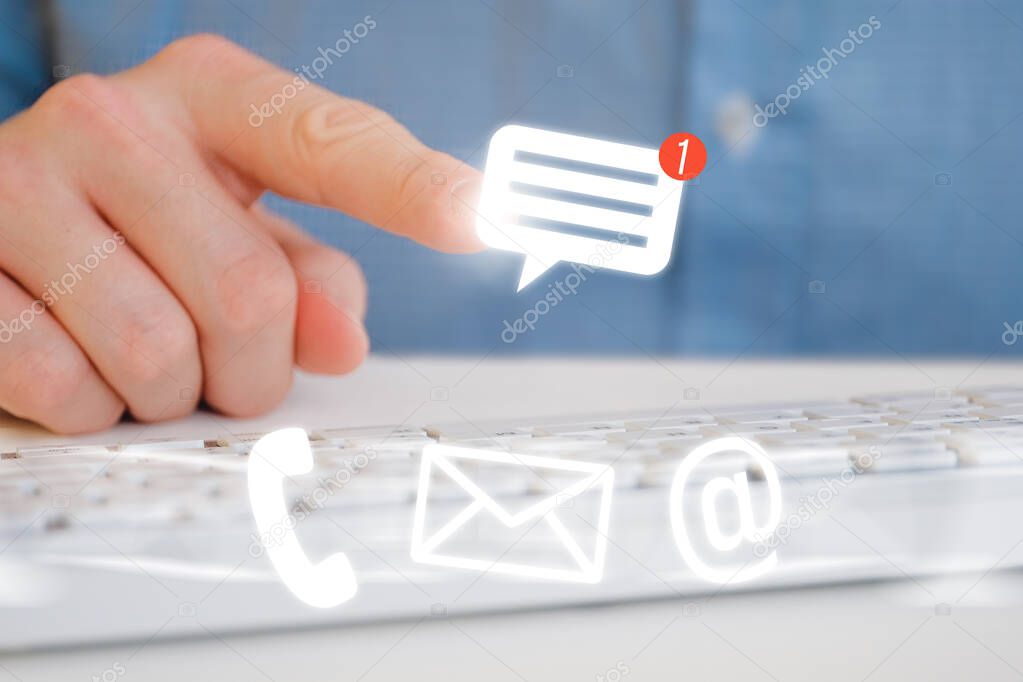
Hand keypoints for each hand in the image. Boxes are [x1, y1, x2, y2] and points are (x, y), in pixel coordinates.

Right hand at [0, 34, 481, 432]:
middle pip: (250, 296)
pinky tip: (80, 360)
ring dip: (175, 392)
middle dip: (253, 368)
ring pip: (158, 353)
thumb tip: (343, 342)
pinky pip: (67, 386)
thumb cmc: (141, 220)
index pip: (331, 142)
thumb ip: (309, 277)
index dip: (412, 186)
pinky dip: (94, 405)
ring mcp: (20, 178)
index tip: (484, 216)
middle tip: (228, 361)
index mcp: (210, 94)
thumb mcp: (236, 226)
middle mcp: (114, 117)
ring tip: (151, 357)